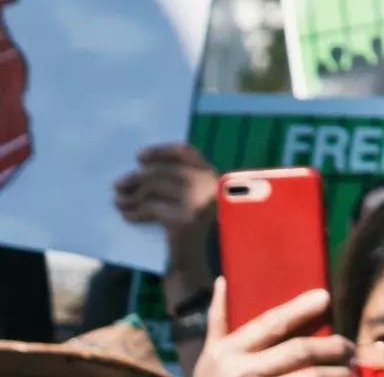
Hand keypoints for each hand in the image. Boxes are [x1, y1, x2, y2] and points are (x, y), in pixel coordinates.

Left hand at [113, 143, 218, 298]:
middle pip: (167, 170)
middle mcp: (211, 186)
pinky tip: (127, 215)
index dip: (161, 152)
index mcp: (215, 178)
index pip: (186, 152)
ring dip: (133, 194)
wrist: (198, 280)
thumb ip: (181, 187)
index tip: (139, 156)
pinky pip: (153, 208)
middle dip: (139, 176)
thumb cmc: (194, 242)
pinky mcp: (184, 221)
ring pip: (157, 187)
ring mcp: (199, 203)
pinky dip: (136, 211)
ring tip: (118, 201)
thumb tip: (144, 170)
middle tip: (118, 184)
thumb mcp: (192, 207)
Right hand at [195, 283, 351, 376]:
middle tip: (351, 346)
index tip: (326, 296)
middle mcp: (243, 372)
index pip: (271, 324)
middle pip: (297, 353)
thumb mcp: (208, 354)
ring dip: (332, 374)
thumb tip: (222, 280)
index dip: (299, 310)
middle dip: (329, 348)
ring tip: (350, 370)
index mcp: (230, 351)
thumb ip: (218, 319)